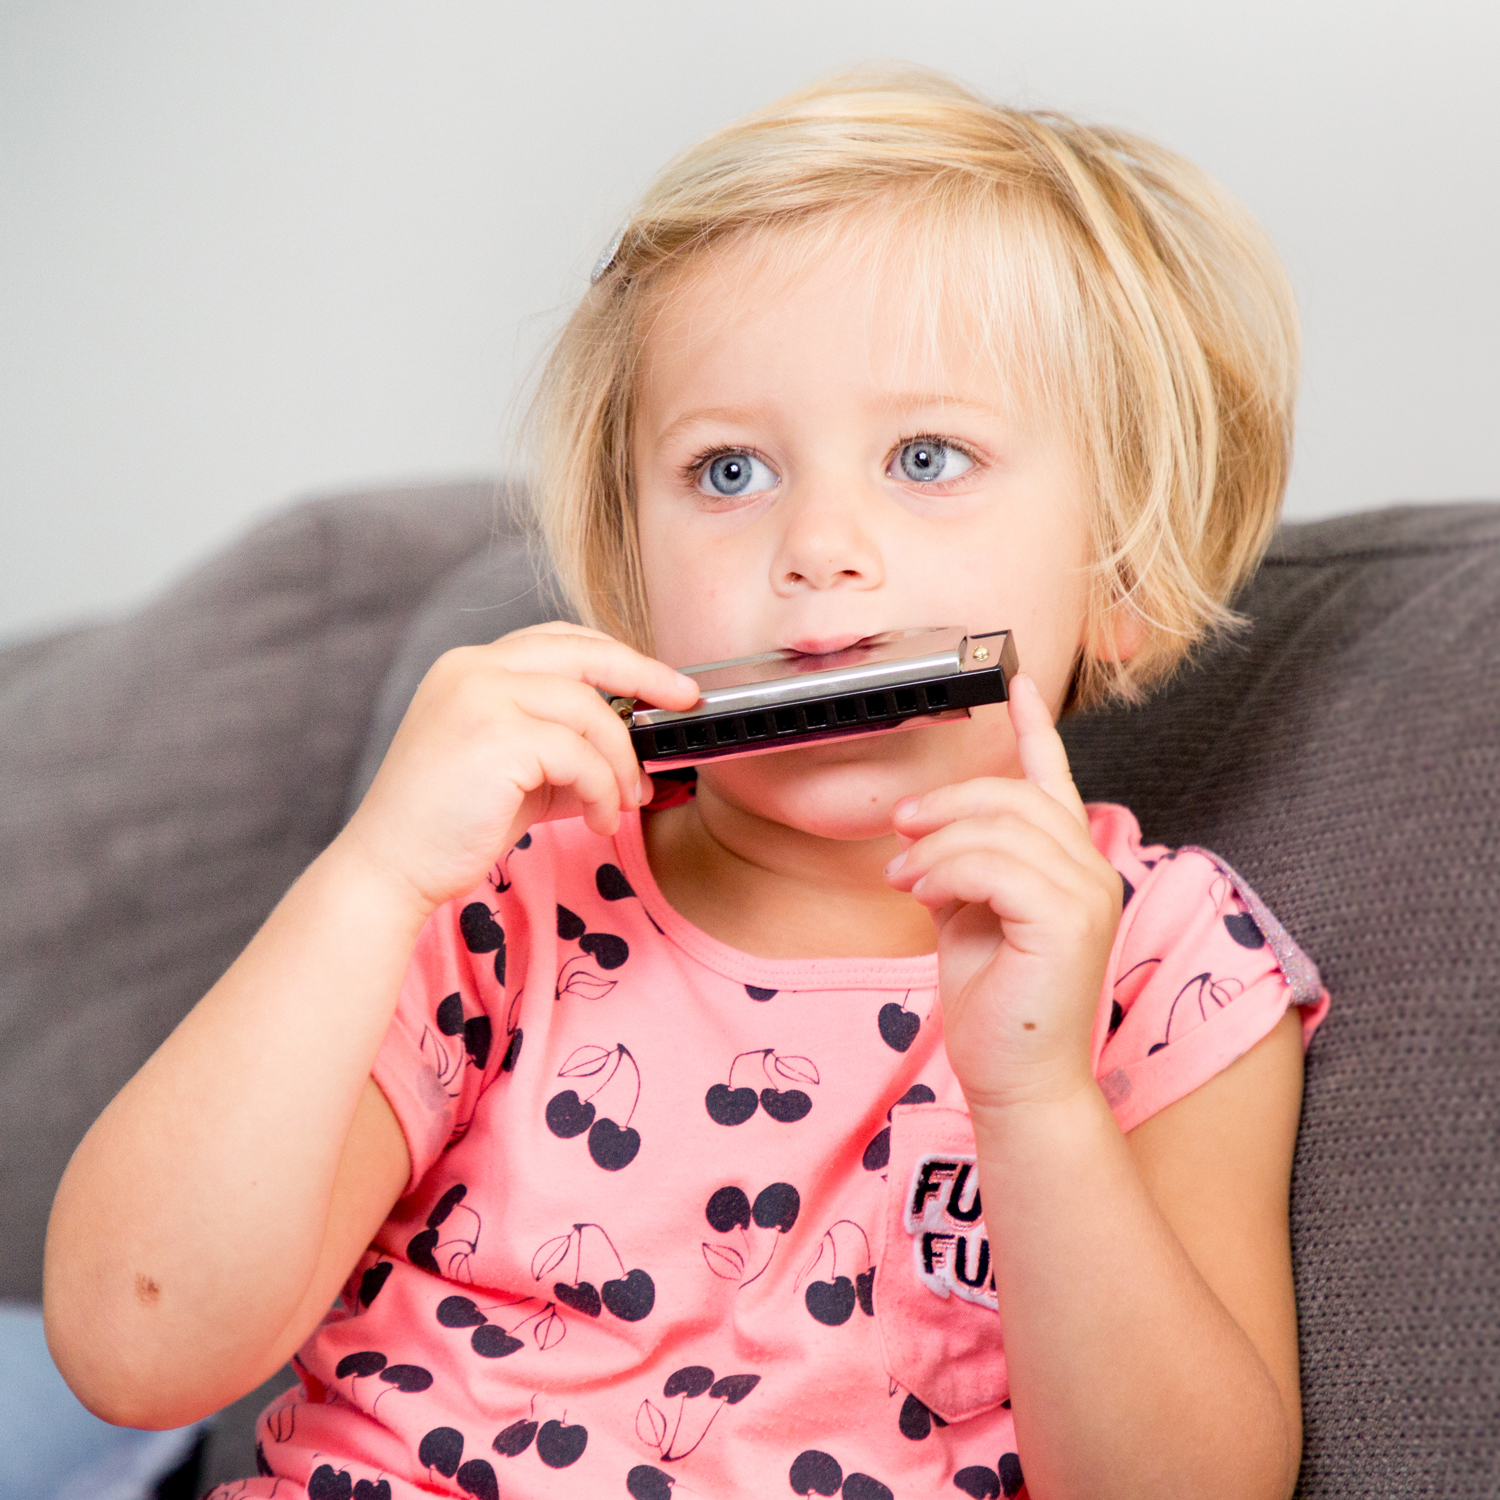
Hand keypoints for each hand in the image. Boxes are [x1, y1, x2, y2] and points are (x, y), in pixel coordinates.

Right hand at [341, 623, 699, 914]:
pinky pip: (579, 753)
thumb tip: (634, 751)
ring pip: (589, 710)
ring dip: (620, 762)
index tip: (663, 684)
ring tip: (622, 803)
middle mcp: (472, 668)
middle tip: (686, 705)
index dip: (619, 658)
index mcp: (472, 667)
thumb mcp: (519, 773)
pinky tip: (598, 819)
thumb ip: (567, 749)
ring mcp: (479, 697)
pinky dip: (602, 788)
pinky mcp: (493, 737)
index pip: (562, 639)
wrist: (390, 868)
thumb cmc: (451, 825)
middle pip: (585, 651)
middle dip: (646, 676)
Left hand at [882, 673, 1122, 1111]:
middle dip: (947, 802)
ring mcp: (1087, 893)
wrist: (1016, 1079)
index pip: (1055, 780)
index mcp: (1070, 865)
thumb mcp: (970, 918)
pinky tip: (922, 895)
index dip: (1035, 727)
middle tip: (902, 829)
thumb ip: (964, 868)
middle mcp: (1091, 869)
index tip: (1015, 682)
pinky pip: (992, 864)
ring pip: (997, 827)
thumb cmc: (996, 1006)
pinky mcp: (1067, 920)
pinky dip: (944, 871)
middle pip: (1012, 794)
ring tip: (904, 877)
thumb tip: (927, 833)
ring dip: (935, 846)